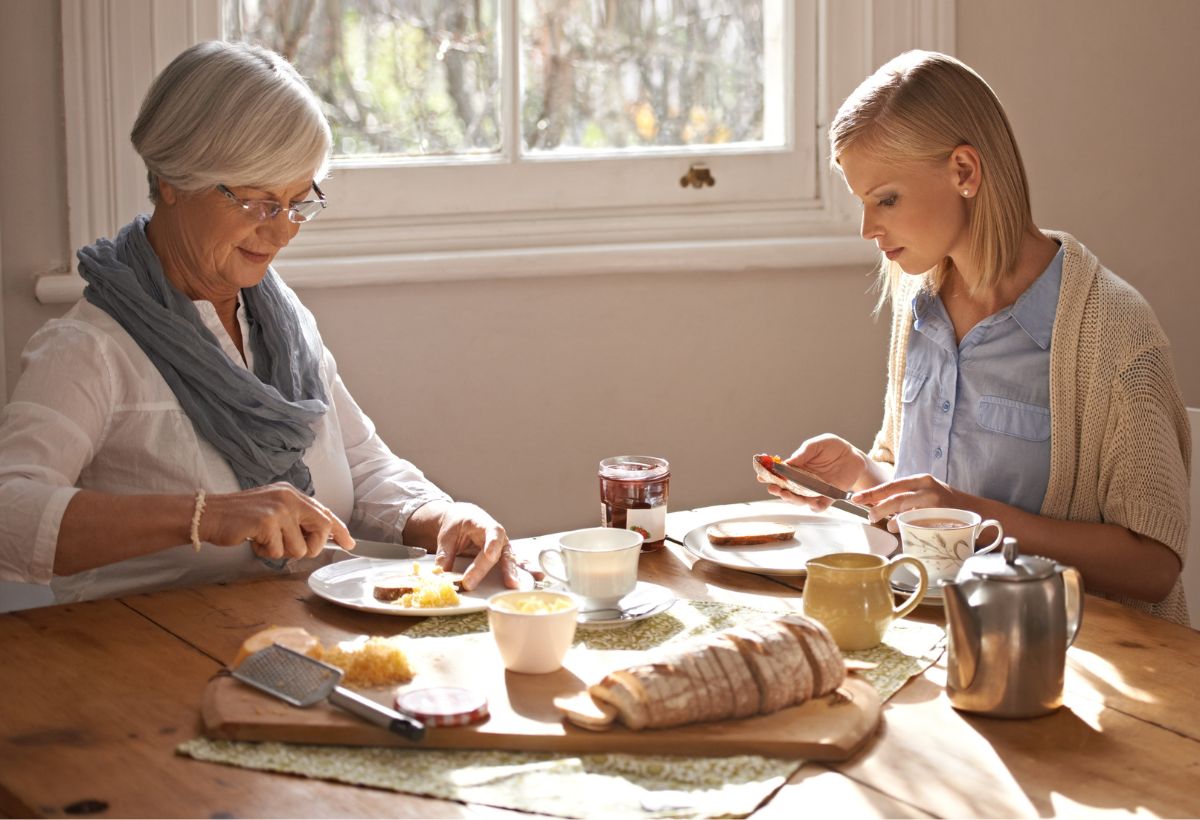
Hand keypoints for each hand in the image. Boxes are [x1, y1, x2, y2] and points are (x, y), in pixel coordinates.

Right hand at [200, 482, 353, 559]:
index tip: (349, 543)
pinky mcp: (267, 522)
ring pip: (299, 548)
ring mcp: (279, 509)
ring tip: (263, 539)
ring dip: (280, 551)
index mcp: (293, 494)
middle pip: (321, 530)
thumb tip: (319, 538)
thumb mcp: (273, 511)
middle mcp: (289, 497)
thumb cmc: (240, 518)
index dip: (339, 530)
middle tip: (287, 546)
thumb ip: (295, 520)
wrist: (209, 515)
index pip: (325, 513)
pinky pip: (278, 551)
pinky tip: (253, 540)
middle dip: (310, 546)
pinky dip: (265, 552)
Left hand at [428, 502, 542, 590]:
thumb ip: (444, 553)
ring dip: (514, 572)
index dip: (491, 545)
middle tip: (484, 583)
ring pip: (511, 559)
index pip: (491, 533)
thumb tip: (440, 572)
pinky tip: (536, 577)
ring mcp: (503, 547)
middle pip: (499, 553)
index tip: (489, 556)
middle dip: (494, 569)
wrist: (465, 518)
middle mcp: (498, 536)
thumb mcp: (448, 534)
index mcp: (485, 524)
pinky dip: (525, 571)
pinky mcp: (504, 557)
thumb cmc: (458, 523)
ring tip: (516, 584)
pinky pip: (516, 564)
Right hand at [760, 434, 871, 510]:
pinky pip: (819, 505)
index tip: (761, 475)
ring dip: (791, 499)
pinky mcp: (828, 496)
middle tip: (773, 487)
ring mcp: (815, 490)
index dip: (769, 475)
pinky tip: (811, 503)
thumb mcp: (818, 444)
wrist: (854, 457)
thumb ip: (804, 451)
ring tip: (785, 494)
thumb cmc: (834, 448)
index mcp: (798, 468)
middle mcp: (803, 481)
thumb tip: (789, 461)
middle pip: (787, 489)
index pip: (780, 474)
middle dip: (778, 490)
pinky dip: (815, 506)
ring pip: (799, 499)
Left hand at [851, 473, 961, 530]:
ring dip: (894, 522)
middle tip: (871, 517)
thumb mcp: (925, 491)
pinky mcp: (943, 520)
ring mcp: (936, 505)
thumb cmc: (944, 502)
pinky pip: (920, 526)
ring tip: (891, 526)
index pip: (891, 486)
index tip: (856, 498)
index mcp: (920, 480)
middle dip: (879, 509)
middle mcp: (928, 490)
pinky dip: (910, 530)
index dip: (872, 493)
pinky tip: (907, 531)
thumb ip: (904, 495)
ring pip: (907, 514)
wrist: (975, 510)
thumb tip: (876, 503)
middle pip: (896, 499)